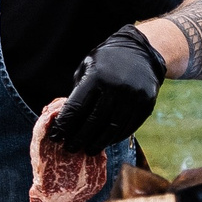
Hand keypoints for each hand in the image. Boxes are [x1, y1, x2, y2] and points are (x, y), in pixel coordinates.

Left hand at [51, 24, 166, 153]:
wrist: (141, 51)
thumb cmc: (106, 61)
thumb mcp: (87, 67)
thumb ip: (78, 91)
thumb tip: (66, 120)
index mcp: (96, 76)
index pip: (76, 107)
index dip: (64, 125)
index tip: (56, 137)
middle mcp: (116, 87)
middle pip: (94, 121)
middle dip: (79, 138)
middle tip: (70, 149)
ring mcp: (133, 96)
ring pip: (112, 128)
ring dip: (98, 142)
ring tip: (88, 150)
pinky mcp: (146, 104)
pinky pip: (129, 127)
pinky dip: (115, 137)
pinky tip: (105, 141)